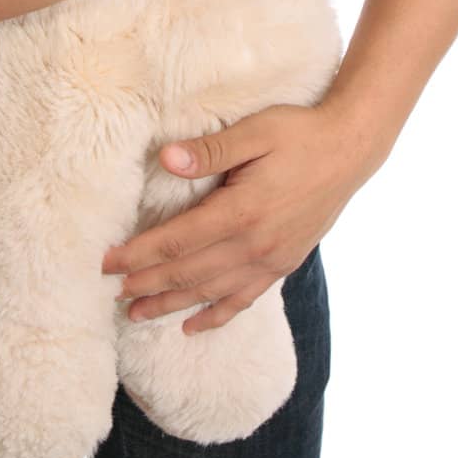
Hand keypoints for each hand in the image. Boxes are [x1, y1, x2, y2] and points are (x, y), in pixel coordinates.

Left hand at [101, 102, 380, 333]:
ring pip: (210, 291)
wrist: (349, 150)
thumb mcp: (255, 131)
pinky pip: (243, 299)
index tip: (107, 261)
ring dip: (171, 305)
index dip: (139, 253)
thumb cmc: (299, 133)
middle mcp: (255, 244)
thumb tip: (166, 158)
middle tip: (110, 292)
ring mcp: (270, 259)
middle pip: (188, 272)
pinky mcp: (282, 264)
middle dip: (146, 284)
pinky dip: (215, 316)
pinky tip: (192, 326)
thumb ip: (210, 150)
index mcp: (242, 210)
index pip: (177, 240)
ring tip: (137, 314)